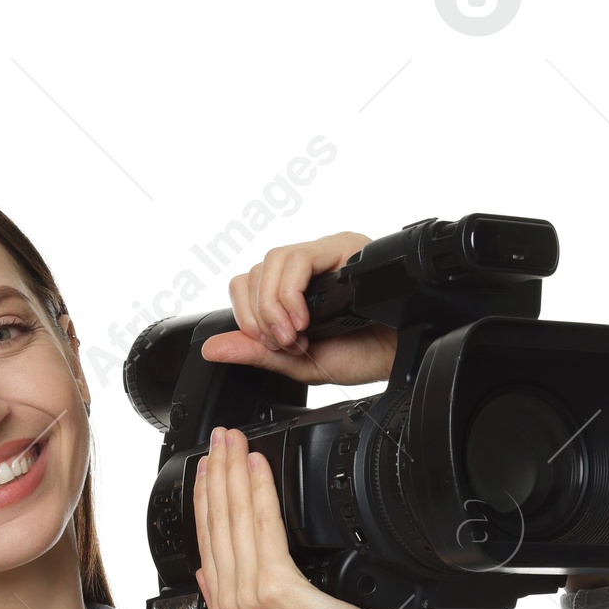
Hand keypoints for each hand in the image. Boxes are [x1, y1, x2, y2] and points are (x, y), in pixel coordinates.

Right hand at [193, 423, 397, 608]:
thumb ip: (235, 607)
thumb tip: (208, 576)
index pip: (208, 544)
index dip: (204, 501)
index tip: (206, 471)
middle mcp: (230, 603)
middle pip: (216, 526)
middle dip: (214, 475)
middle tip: (216, 439)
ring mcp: (248, 596)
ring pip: (234, 521)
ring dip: (231, 473)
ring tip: (231, 441)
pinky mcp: (274, 587)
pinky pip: (263, 527)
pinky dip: (259, 491)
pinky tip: (256, 466)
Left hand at [198, 231, 396, 387]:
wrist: (397, 356)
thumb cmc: (360, 355)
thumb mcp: (295, 362)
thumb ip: (254, 352)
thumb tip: (211, 347)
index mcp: (293, 289)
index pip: (247, 284)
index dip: (247, 315)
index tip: (270, 344)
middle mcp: (307, 267)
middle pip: (254, 272)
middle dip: (259, 316)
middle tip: (284, 342)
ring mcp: (324, 253)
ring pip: (271, 261)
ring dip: (273, 306)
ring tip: (296, 334)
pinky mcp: (342, 246)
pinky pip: (298, 258)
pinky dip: (291, 294)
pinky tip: (304, 319)